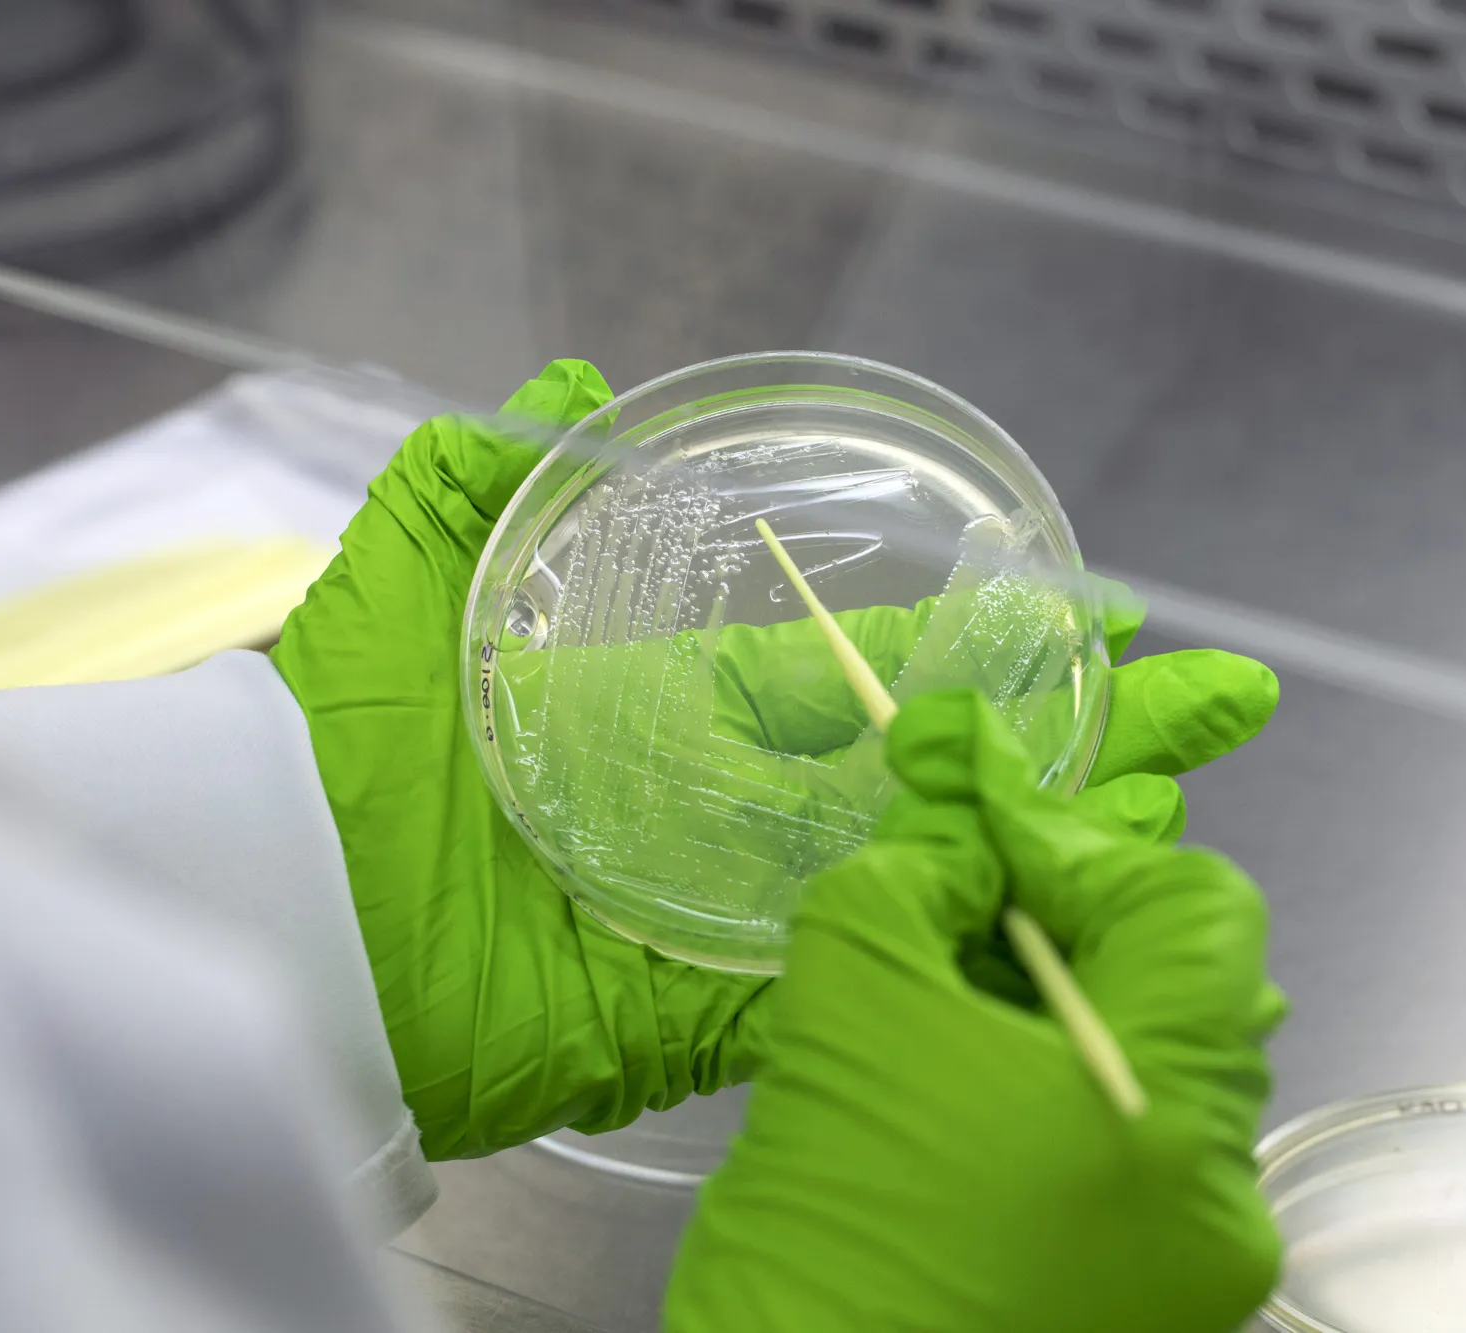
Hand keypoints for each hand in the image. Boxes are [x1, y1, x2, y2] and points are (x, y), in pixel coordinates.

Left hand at [271, 360, 1278, 1159]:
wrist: (254, 910)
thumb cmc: (326, 744)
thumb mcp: (397, 578)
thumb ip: (482, 478)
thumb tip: (579, 386)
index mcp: (666, 713)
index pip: (864, 675)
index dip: (980, 650)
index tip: (1099, 621)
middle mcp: (715, 812)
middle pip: (928, 772)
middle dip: (1075, 739)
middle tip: (1211, 711)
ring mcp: (715, 917)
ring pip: (916, 881)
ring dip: (1051, 850)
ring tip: (1182, 815)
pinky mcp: (689, 1017)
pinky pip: (838, 1000)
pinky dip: (948, 980)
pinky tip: (1070, 946)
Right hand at [663, 691, 1284, 1332]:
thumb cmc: (833, 1210)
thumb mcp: (852, 995)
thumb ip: (919, 873)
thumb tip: (963, 825)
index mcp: (1172, 1110)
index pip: (1198, 906)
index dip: (1090, 851)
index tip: (986, 848)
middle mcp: (1221, 1193)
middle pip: (1187, 989)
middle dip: (1077, 926)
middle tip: (968, 911)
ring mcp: (1197, 1265)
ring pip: (1161, 1074)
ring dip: (1068, 1010)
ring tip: (956, 1002)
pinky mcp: (1155, 1305)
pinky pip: (1136, 1158)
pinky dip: (1066, 1097)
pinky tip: (972, 1094)